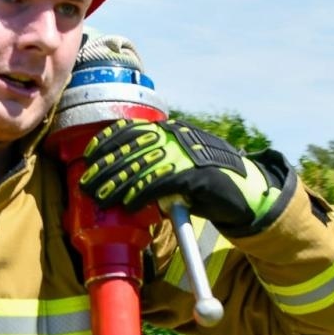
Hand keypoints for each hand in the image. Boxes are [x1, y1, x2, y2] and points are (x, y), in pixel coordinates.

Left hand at [78, 118, 288, 233]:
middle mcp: (177, 138)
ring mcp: (186, 154)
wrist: (247, 191)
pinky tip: (128, 205)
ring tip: (101, 197)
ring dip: (117, 184)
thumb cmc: (209, 181)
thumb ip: (158, 163)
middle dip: (105, 167)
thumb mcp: (181, 164)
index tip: (90, 154)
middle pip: (131, 149)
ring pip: (142, 166)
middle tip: (86, 184)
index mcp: (172, 131)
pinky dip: (142, 194)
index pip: (133, 129)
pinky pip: (161, 183)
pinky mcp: (195, 175)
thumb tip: (126, 176)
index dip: (108, 141)